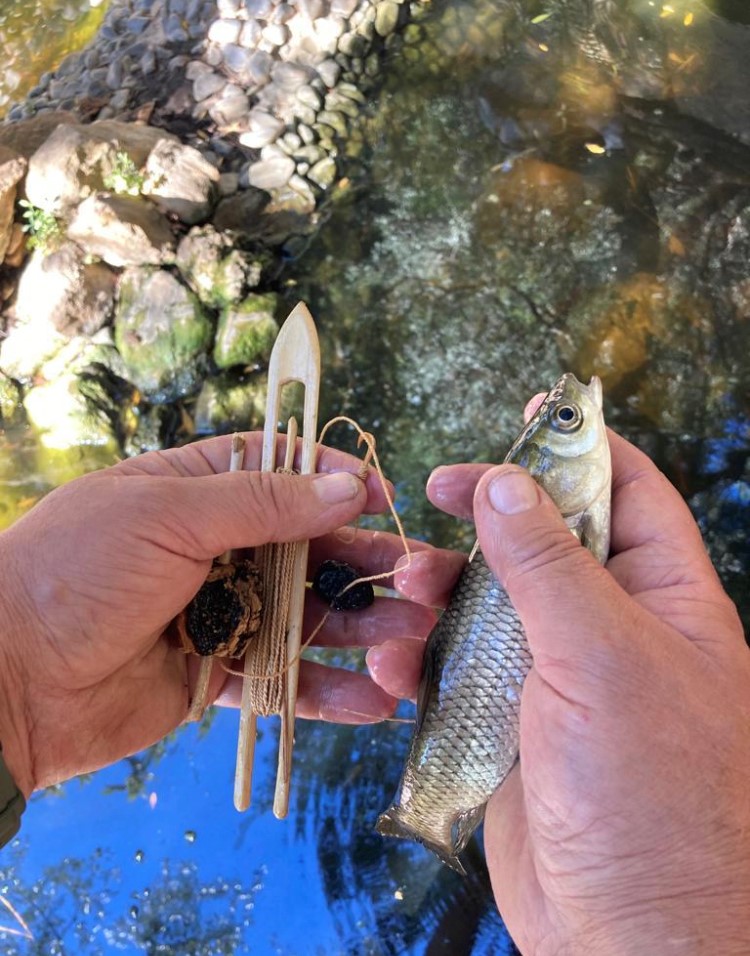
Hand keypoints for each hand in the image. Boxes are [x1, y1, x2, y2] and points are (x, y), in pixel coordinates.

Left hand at [0, 433, 434, 796]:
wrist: (5, 680)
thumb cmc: (75, 573)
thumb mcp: (166, 514)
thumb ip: (261, 502)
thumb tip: (345, 486)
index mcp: (193, 490)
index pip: (279, 470)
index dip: (332, 478)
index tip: (381, 494)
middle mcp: (211, 548)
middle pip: (306, 549)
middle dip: (363, 564)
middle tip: (420, 580)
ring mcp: (216, 613)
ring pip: (304, 617)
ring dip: (359, 630)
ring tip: (413, 642)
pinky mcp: (214, 675)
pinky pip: (281, 682)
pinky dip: (326, 692)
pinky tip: (373, 699)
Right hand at [371, 421, 749, 954]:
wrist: (630, 932)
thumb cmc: (652, 792)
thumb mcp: (604, 657)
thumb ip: (550, 565)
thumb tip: (510, 481)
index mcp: (664, 599)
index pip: (628, 494)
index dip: (579, 448)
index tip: (524, 416)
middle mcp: (612, 630)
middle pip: (545, 542)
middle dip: (490, 519)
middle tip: (438, 496)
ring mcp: (557, 679)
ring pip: (489, 605)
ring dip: (440, 592)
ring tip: (403, 591)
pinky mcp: (509, 724)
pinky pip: (456, 671)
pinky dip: (420, 662)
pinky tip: (392, 669)